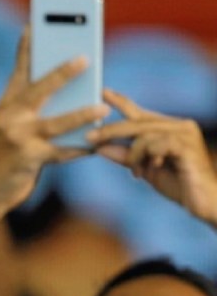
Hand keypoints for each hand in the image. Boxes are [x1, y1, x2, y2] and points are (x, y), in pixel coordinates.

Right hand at [0, 29, 109, 225]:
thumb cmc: (10, 156)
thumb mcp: (16, 128)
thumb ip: (36, 112)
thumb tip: (75, 97)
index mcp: (6, 105)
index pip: (18, 72)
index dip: (26, 50)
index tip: (33, 27)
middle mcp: (9, 117)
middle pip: (38, 90)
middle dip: (62, 74)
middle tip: (85, 59)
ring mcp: (17, 138)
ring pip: (55, 123)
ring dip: (81, 115)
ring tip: (103, 109)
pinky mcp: (28, 159)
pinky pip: (61, 152)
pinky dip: (80, 149)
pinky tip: (95, 145)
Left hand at [89, 89, 216, 224]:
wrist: (204, 203)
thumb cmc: (177, 185)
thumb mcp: (144, 169)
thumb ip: (125, 156)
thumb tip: (99, 147)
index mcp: (169, 128)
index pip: (140, 112)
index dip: (121, 101)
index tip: (101, 92)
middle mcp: (180, 126)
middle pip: (137, 122)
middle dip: (111, 130)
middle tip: (90, 137)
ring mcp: (185, 134)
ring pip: (144, 134)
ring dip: (134, 155)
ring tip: (137, 172)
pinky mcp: (187, 146)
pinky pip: (156, 144)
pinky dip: (147, 157)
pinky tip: (150, 169)